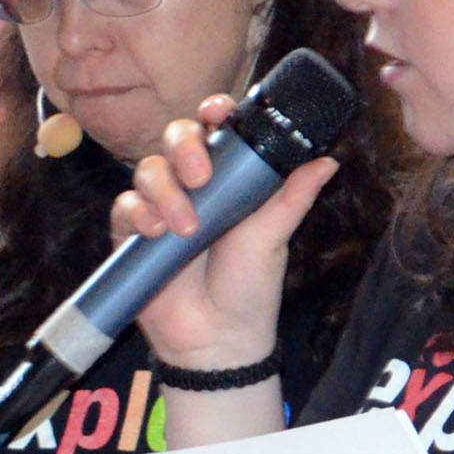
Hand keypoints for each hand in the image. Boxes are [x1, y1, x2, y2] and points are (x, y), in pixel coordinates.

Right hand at [110, 96, 338, 370]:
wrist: (218, 341)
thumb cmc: (249, 288)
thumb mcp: (273, 238)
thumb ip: (293, 197)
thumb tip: (328, 161)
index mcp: (229, 178)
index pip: (216, 129)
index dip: (213, 112)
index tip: (218, 113)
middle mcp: (192, 186)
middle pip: (176, 138)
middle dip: (185, 147)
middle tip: (201, 177)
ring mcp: (159, 207)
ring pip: (148, 169)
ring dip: (164, 190)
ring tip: (186, 228)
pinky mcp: (132, 235)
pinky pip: (125, 206)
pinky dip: (138, 213)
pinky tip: (156, 234)